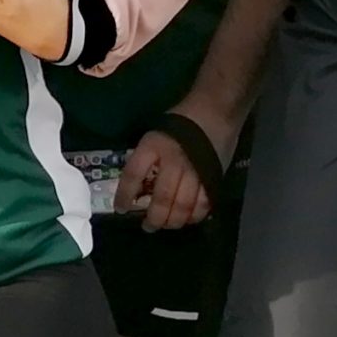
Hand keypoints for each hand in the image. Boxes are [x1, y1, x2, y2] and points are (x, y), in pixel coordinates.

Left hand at [114, 103, 235, 233]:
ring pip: (183, 206)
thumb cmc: (180, 123)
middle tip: (148, 226)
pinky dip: (193, 216)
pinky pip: (203, 205)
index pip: (133, 174)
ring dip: (173, 221)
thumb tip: (137, 189)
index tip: (121, 208)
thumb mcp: (154, 135)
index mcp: (154, 146)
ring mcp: (195, 171)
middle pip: (162, 198)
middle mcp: (173, 160)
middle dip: (154, 218)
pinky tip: (186, 218)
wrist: (215, 110)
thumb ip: (145, 160)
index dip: (125, 195)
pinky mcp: (213, 177)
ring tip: (166, 225)